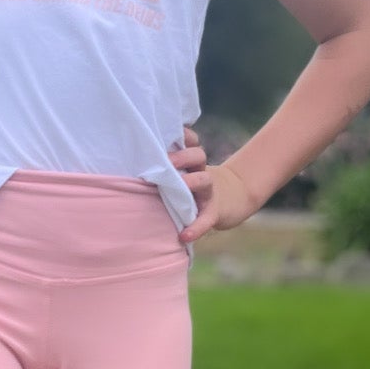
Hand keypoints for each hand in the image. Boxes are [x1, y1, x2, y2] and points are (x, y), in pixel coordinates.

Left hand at [169, 126, 259, 244]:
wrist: (233, 199)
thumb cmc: (197, 184)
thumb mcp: (189, 169)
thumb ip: (170, 164)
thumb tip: (136, 158)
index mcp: (193, 162)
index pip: (191, 141)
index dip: (183, 135)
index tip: (169, 132)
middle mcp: (201, 172)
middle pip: (198, 156)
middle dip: (183, 156)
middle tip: (166, 161)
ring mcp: (208, 192)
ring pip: (204, 180)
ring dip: (191, 182)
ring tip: (179, 187)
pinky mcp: (213, 213)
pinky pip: (205, 220)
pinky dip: (195, 228)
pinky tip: (184, 236)